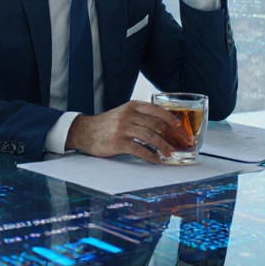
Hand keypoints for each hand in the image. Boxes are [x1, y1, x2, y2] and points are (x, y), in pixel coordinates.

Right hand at [65, 101, 194, 163]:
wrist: (85, 131)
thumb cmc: (106, 124)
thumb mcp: (123, 113)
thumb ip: (139, 115)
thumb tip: (162, 125)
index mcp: (132, 106)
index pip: (156, 109)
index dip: (170, 117)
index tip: (179, 126)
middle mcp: (128, 115)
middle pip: (156, 124)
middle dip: (171, 135)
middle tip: (179, 144)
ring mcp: (123, 128)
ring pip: (150, 136)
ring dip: (163, 146)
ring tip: (170, 153)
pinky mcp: (118, 142)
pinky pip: (139, 149)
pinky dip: (151, 155)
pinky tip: (156, 160)